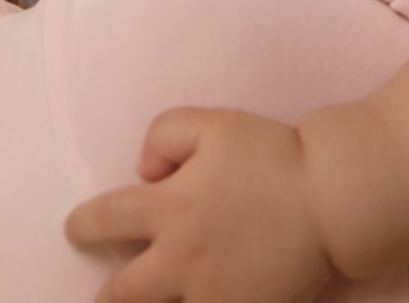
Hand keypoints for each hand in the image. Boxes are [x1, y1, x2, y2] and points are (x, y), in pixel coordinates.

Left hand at [64, 106, 335, 302]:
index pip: (103, 221)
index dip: (82, 226)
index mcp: (169, 209)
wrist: (332, 201)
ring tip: (147, 302)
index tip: (76, 229)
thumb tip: (143, 172)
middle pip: (120, 295)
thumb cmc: (274, 156)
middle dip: (106, 297)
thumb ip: (163, 134)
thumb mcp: (212, 123)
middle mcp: (181, 260)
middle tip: (105, 296)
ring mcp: (212, 296)